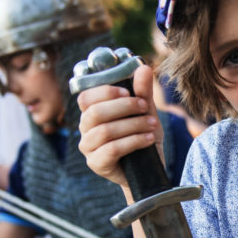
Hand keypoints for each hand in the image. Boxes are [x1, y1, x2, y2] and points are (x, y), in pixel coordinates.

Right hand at [77, 65, 162, 188]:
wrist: (149, 170)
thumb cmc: (143, 137)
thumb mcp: (146, 113)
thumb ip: (143, 92)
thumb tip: (143, 67)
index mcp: (92, 113)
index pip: (86, 97)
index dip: (105, 92)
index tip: (128, 92)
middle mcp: (85, 129)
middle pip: (95, 112)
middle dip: (124, 107)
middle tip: (145, 108)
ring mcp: (88, 148)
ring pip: (105, 131)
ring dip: (133, 125)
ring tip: (153, 125)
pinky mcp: (96, 164)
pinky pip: (112, 149)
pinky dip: (134, 141)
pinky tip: (149, 139)